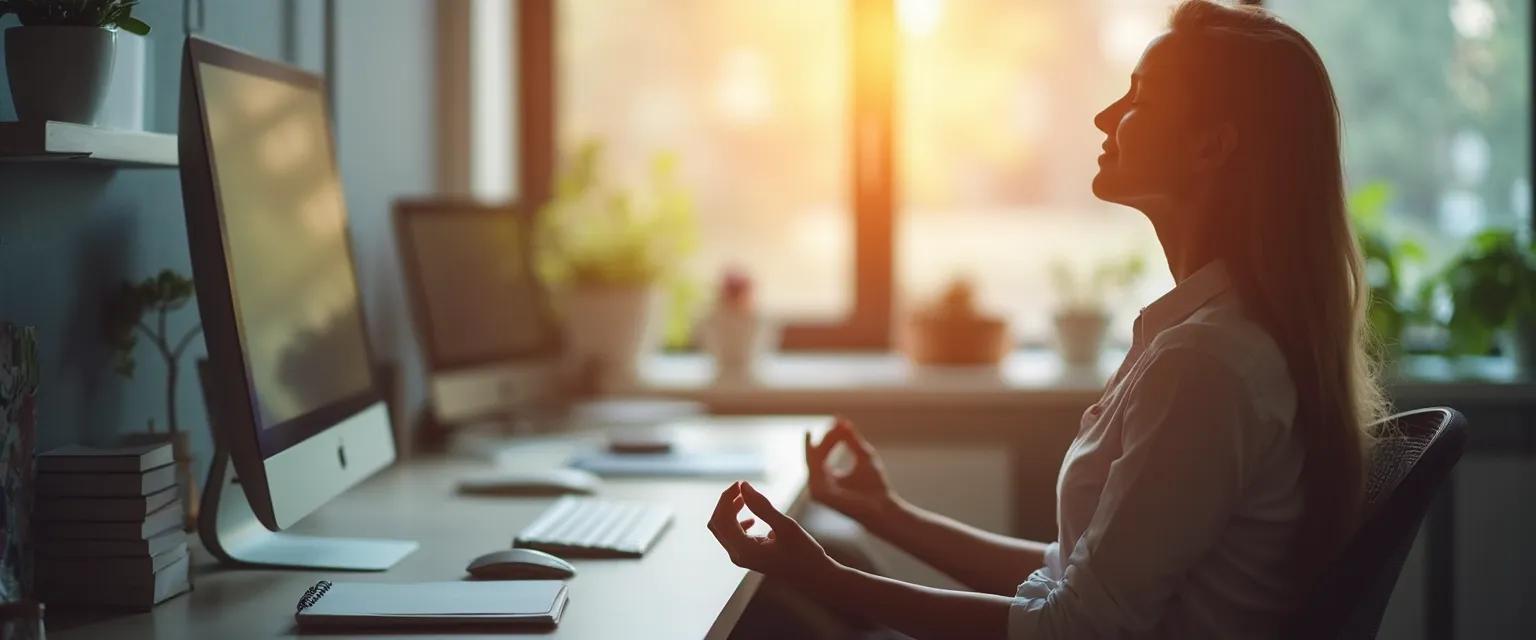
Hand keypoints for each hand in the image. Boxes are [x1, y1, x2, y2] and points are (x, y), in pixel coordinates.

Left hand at [707, 481, 834, 582]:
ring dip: (729, 511)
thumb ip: (762, 506)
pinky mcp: (748, 556)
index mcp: (744, 550)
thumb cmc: (804, 553)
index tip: (741, 483)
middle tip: (741, 487)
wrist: (815, 577)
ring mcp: (742, 558)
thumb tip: (744, 486)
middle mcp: (738, 556)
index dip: (727, 498)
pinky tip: (752, 519)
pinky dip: (736, 522)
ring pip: (723, 530)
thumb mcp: (786, 526)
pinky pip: (732, 536)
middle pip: (717, 524)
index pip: (722, 519)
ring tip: (744, 498)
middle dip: (725, 502)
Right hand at [806, 418, 896, 523]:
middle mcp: (819, 484)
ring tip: (836, 429)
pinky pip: (817, 468)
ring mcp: (817, 490)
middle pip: (815, 455)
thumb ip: (851, 439)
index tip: (836, 421)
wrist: (883, 507)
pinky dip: (824, 453)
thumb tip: (840, 419)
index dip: (828, 437)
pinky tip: (832, 440)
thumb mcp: (863, 455)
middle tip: (835, 423)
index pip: (821, 454)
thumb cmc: (875, 485)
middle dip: (825, 438)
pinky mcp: (819, 494)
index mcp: (828, 477)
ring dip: (826, 442)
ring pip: (814, 459)